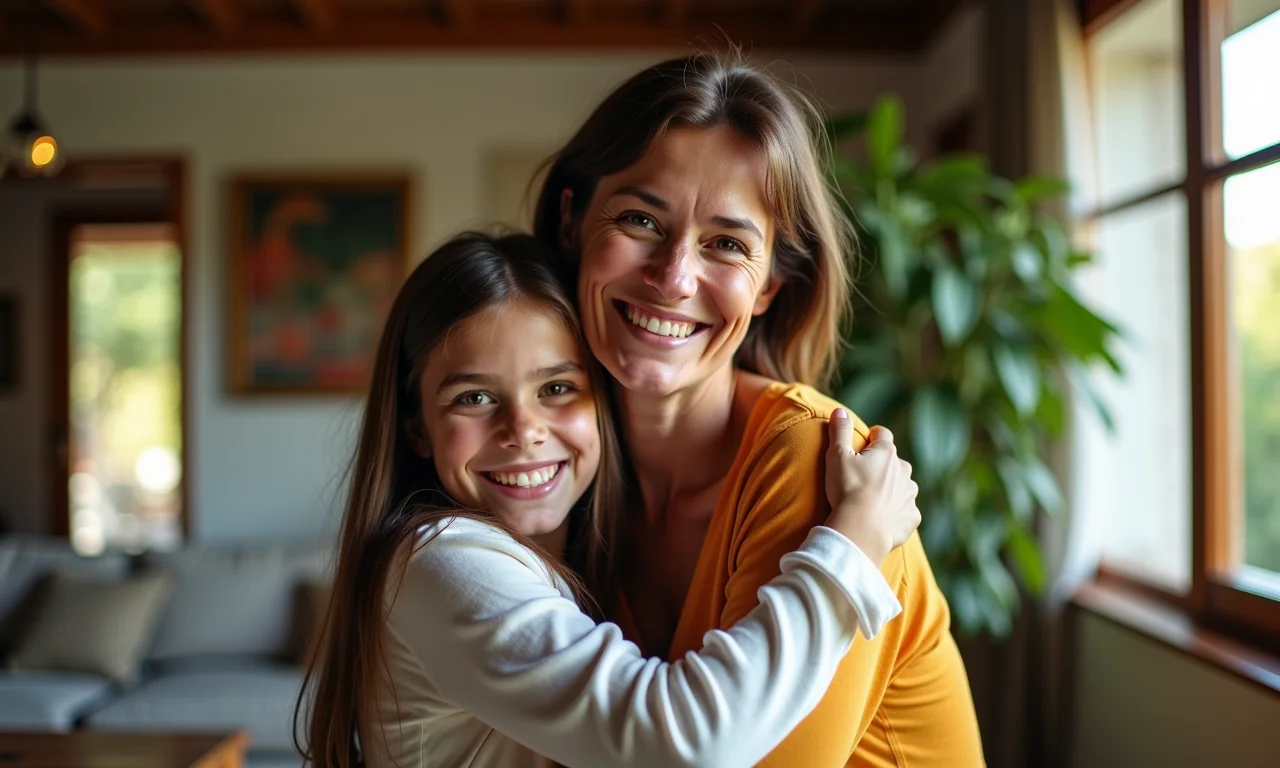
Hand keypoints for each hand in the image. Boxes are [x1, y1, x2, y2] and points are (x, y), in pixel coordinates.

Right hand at [823, 410, 920, 566]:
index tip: (864, 442)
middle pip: (894, 461)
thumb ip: (839, 431)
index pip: (882, 434)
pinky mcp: (912, 517)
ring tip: (873, 500)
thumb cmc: (847, 489)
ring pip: (903, 486)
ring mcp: (910, 495)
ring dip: (892, 489)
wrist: (861, 529)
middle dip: (883, 465)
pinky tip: (882, 520)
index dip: (872, 437)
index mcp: (886, 453)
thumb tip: (840, 410)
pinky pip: (906, 511)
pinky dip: (896, 513)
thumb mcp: (836, 455)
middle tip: (863, 476)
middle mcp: (904, 471)